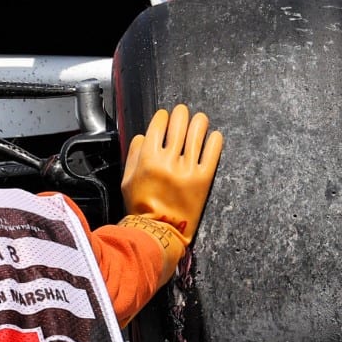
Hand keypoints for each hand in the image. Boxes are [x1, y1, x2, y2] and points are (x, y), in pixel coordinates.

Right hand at [119, 104, 222, 265]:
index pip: (158, 127)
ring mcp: (188, 170)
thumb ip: (134, 155)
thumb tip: (143, 136)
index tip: (165, 115)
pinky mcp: (203, 180)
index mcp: (148, 159)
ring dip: (199, 123)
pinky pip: (211, 155)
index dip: (162, 117)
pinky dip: (214, 142)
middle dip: (180, 114)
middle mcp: (168, 161)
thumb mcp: (127, 180)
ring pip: (196, 136)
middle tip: (183, 111)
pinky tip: (214, 136)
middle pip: (178, 127)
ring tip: (200, 119)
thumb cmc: (141, 207)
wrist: (159, 230)